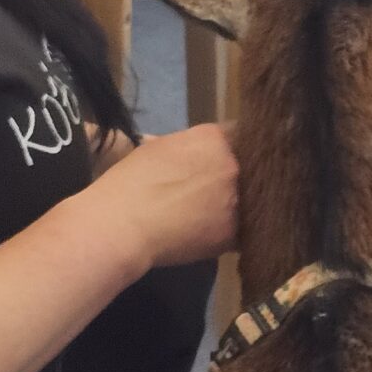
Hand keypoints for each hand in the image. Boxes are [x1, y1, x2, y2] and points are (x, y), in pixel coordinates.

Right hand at [99, 123, 237, 266]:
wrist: (122, 224)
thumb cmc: (130, 182)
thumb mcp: (159, 148)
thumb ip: (189, 147)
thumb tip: (198, 156)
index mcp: (214, 138)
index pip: (240, 137)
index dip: (232, 150)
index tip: (224, 161)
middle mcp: (232, 165)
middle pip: (248, 169)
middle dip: (236, 178)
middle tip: (214, 192)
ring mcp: (236, 200)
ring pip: (248, 201)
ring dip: (236, 207)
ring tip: (211, 216)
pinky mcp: (234, 233)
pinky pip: (242, 231)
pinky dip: (230, 233)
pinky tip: (212, 235)